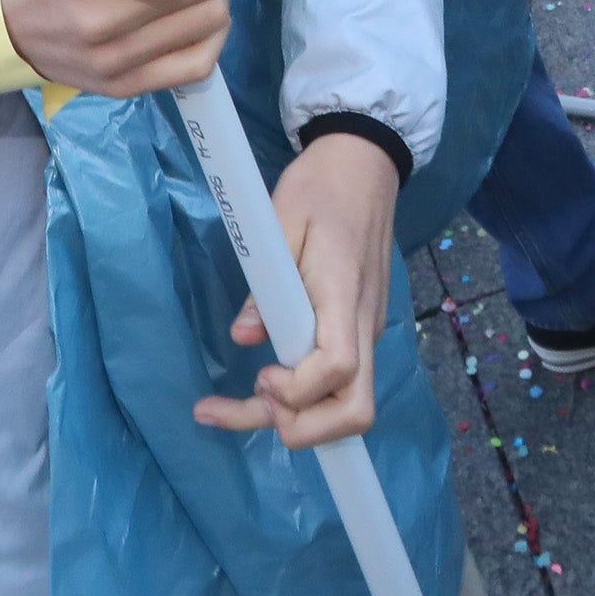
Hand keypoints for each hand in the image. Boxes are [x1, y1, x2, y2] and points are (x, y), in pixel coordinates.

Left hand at [194, 129, 403, 449]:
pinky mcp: (356, 330)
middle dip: (304, 431)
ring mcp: (365, 330)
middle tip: (252, 404)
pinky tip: (258, 391)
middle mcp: (364, 323)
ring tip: (229, 409)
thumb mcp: (281, 220)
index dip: (299, 390)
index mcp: (344, 294)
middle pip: (356, 410)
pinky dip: (302, 401)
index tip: (260, 374)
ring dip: (296, 423)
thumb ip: (263, 283)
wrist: (363, 165)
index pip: (340, 367)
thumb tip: (241, 336)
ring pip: (346, 405)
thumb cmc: (321, 186)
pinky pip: (337, 383)